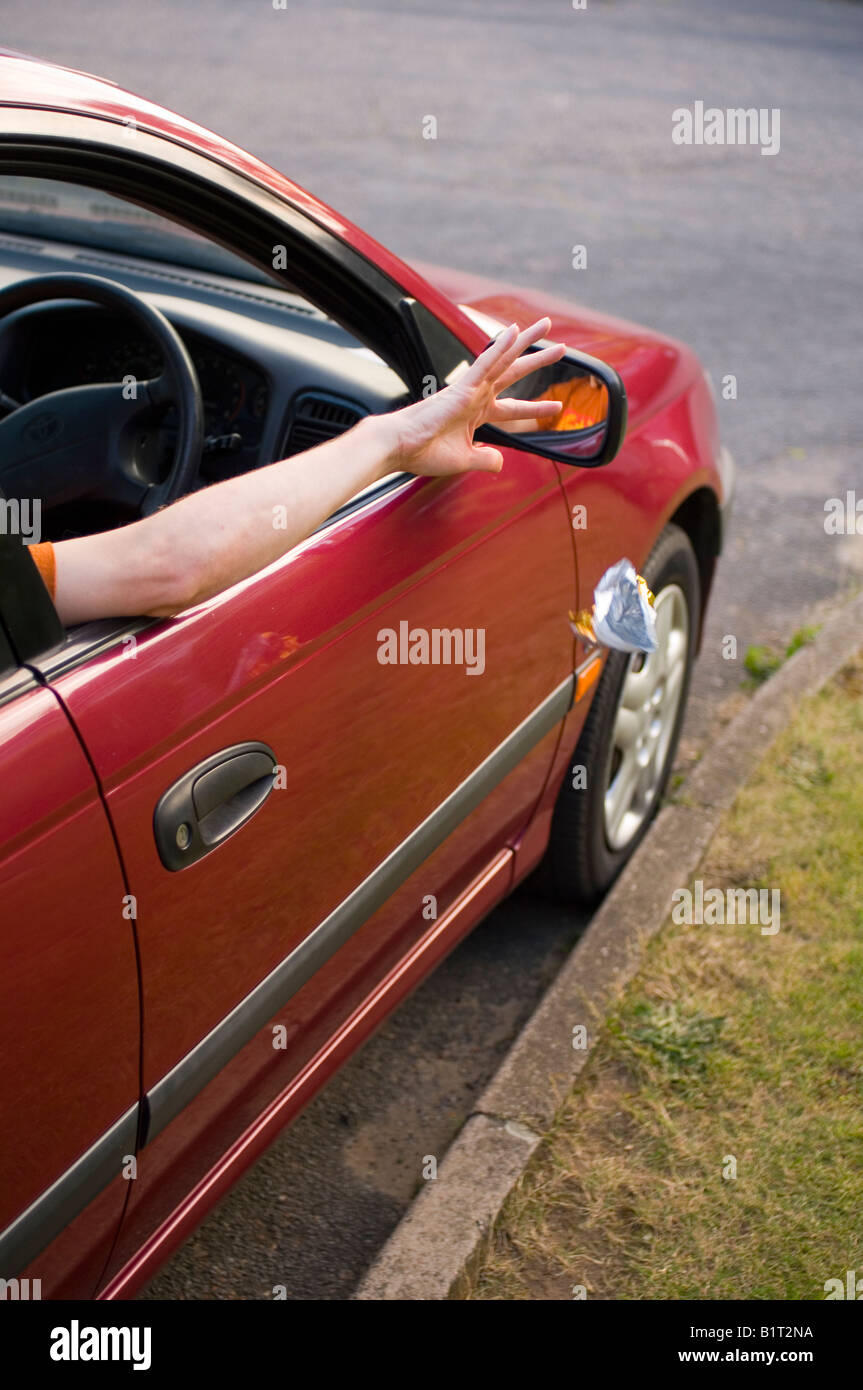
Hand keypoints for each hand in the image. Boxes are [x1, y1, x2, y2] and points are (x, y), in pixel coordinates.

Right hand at [386, 317, 565, 476]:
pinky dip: (500, 348)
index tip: (557, 406)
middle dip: (537, 360)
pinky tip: (514, 332)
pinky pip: (485, 363)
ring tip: (546, 326)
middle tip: (561, 347)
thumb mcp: (464, 461)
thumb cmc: (423, 452)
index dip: (536, 407)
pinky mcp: (461, 388)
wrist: (400, 447)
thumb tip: (500, 461)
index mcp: (476, 414)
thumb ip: (485, 460)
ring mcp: (470, 389)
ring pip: (504, 360)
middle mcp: (476, 397)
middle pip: (514, 373)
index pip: (514, 408)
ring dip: (526, 343)